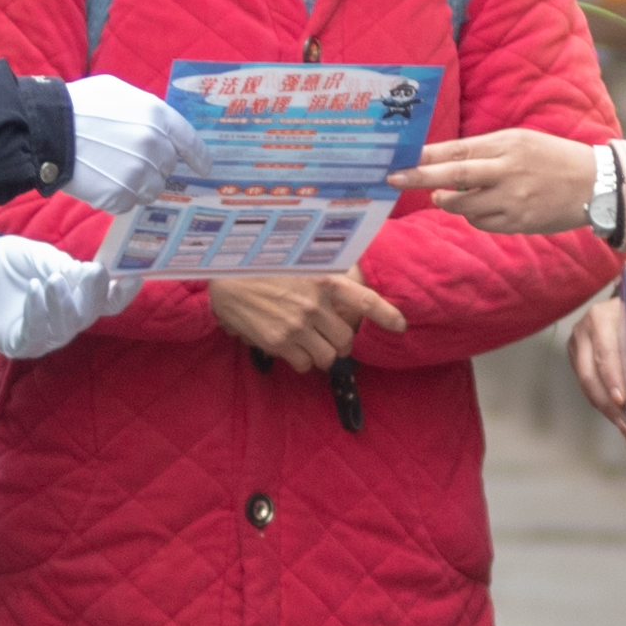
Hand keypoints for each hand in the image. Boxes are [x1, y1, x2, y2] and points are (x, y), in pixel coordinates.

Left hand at [0, 235, 139, 359]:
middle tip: (94, 271)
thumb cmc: (15, 263)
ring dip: (62, 304)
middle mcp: (66, 322)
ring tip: (52, 279)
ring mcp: (44, 337)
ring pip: (65, 328)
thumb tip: (95, 274)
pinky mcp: (20, 345)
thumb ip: (68, 268)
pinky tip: (34, 290)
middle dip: (94, 295)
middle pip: (89, 316)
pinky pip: (35, 334)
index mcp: (77, 299)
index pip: (105, 303)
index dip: (121, 295)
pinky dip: (37, 312)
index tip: (135, 279)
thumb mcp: (45, 258)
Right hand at [61, 74, 204, 212]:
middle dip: (154, 165)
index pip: (190, 141)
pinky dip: (118, 196)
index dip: (199, 157)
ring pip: (152, 189)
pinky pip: (129, 203)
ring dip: (138, 184)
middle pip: (168, 167)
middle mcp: (153, 146)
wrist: (46, 130)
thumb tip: (159, 126)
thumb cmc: (78, 105)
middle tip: (127, 158)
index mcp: (156, 116)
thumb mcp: (117, 91)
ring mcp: (137, 174)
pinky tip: (100, 181)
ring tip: (112, 170)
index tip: (204, 168)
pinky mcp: (119, 196)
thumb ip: (145, 109)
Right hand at [207, 273, 405, 373]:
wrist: (224, 277)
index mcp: (324, 279)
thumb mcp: (300, 259)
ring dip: (321, 354)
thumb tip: (350, 290)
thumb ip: (326, 275)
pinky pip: (304, 365)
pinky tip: (290, 345)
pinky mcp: (278, 343)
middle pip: (346, 341)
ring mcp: (296, 326)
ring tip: (307, 342)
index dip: (387, 315)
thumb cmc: (263, 264)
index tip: (400, 326)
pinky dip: (301, 360)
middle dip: (340, 343)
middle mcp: (314, 305)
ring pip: (327, 358)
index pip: (365, 300)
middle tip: (328, 336)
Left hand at [393, 128, 603, 235]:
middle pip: (454, 175)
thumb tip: (439, 162)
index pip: (457, 150)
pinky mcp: (519, 221)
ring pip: (464, 206)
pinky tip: (480, 208)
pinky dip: (473, 217)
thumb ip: (482, 151)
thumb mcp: (518, 141)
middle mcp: (508, 170)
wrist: (594, 183)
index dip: (425, 156)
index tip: (399, 159)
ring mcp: (513, 198)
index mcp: (506, 144)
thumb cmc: (550, 157)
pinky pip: (482, 223)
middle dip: (420, 177)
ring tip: (442, 196)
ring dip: (446, 202)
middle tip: (394, 179)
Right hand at [569, 283, 625, 433]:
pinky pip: (587, 383)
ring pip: (586, 383)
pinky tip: (617, 414)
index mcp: (600, 316)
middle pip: (589, 373)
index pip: (605, 354)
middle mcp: (582, 329)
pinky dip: (601, 400)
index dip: (613, 379)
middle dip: (608, 403)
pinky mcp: (578, 357)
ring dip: (605, 407)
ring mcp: (577, 343)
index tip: (623, 401)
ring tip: (625, 426)